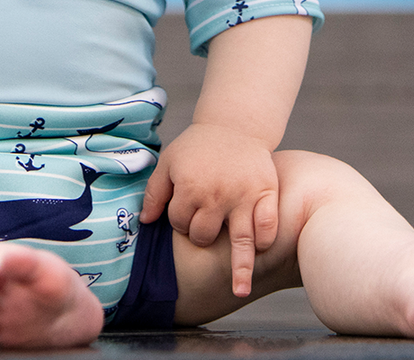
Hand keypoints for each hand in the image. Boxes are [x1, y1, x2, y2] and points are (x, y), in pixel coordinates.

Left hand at [140, 122, 278, 297]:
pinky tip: (260, 249)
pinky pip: (268, 225)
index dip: (179, 220)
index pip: (179, 223)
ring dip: (241, 268)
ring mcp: (243, 196)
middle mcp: (216, 195)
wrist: (234, 124)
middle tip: (206, 220)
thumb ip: (155, 191)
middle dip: (200, 234)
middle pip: (204, 236)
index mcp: (190, 186)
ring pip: (240, 240)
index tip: (186, 209)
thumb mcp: (169, 161)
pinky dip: (265, 239)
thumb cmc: (198, 145)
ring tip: (239, 290)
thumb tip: (145, 222)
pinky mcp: (266, 193)